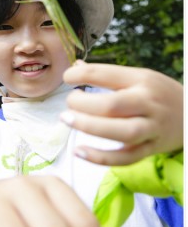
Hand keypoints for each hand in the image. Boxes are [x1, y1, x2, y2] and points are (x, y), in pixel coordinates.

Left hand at [62, 61, 182, 165]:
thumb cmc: (158, 93)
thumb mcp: (139, 77)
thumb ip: (108, 75)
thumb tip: (76, 68)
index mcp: (142, 80)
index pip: (106, 75)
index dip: (80, 76)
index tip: (67, 78)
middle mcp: (147, 103)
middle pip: (112, 106)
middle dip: (83, 104)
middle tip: (69, 103)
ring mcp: (151, 128)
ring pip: (120, 132)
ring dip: (89, 127)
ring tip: (67, 120)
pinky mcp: (151, 149)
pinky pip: (126, 158)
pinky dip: (101, 158)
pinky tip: (79, 151)